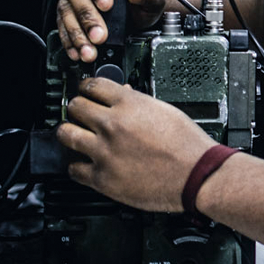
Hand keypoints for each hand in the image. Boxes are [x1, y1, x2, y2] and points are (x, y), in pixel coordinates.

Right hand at [56, 0, 168, 62]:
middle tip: (99, 35)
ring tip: (89, 50)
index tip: (106, 4)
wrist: (143, 9)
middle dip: (87, 16)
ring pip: (67, 10)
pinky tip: (77, 52)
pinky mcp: (69, 12)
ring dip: (77, 33)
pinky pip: (63, 25)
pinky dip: (70, 40)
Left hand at [56, 77, 216, 212]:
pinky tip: (85, 163)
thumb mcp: (167, 111)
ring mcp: (104, 151)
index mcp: (130, 105)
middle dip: (77, 108)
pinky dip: (77, 165)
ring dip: (69, 133)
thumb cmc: (188, 145)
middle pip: (75, 106)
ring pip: (66, 134)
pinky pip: (73, 168)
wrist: (196, 175)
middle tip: (80, 113)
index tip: (85, 92)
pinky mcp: (102, 177)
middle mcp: (112, 125)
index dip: (87, 87)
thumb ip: (139, 102)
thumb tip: (124, 95)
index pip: (92, 85)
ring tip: (74, 135)